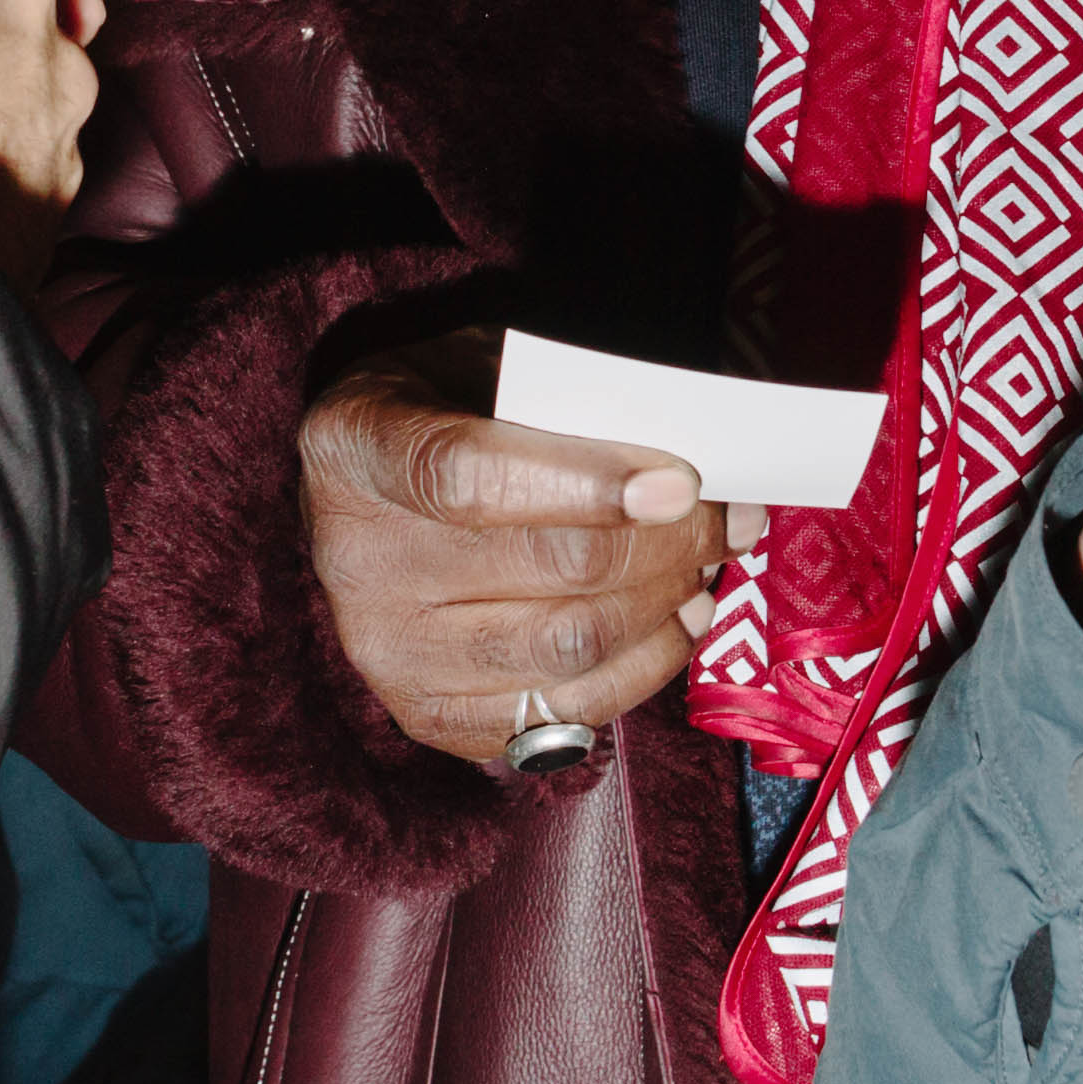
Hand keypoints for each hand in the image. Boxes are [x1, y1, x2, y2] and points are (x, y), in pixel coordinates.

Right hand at [303, 330, 737, 769]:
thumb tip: (689, 465)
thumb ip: (565, 401)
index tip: (680, 484)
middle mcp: (356, 561)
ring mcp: (387, 654)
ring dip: (667, 604)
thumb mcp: (483, 367)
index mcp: (355, 448)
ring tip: (706, 563)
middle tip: (727, 514)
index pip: (467, 476)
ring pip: (571, 646)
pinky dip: (645, 666)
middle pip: (548, 568)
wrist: (370, 501)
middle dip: (667, 543)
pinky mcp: (431, 716)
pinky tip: (676, 618)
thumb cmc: (447, 412)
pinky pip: (569, 710)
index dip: (583, 483)